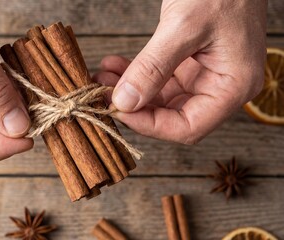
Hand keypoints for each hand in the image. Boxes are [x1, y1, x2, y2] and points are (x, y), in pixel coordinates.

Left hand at [94, 0, 266, 143]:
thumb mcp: (184, 26)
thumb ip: (153, 67)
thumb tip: (124, 102)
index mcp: (233, 86)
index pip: (188, 128)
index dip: (150, 125)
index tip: (118, 110)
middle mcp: (221, 86)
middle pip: (172, 116)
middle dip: (134, 106)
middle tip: (103, 94)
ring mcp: (205, 75)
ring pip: (161, 99)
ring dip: (130, 90)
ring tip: (103, 77)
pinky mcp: (190, 63)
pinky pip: (160, 79)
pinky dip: (136, 74)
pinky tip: (115, 66)